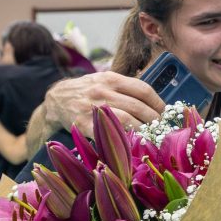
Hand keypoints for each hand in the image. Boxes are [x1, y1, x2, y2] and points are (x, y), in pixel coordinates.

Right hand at [43, 72, 164, 135]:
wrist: (56, 100)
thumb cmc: (87, 91)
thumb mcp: (104, 80)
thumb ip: (125, 88)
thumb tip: (154, 101)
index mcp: (111, 79)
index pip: (143, 89)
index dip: (158, 103)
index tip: (164, 112)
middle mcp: (103, 91)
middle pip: (138, 106)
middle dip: (154, 119)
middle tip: (161, 127)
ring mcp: (93, 108)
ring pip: (127, 120)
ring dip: (143, 130)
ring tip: (151, 135)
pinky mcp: (85, 124)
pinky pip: (109, 132)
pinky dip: (124, 138)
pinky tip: (132, 142)